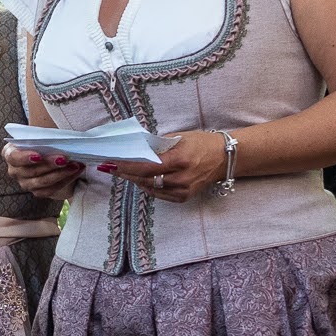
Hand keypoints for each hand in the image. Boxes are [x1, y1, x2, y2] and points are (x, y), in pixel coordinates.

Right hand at [3, 143, 84, 199]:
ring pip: (41, 182)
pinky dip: (64, 181)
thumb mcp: (39, 137)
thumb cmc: (42, 142)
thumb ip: (43, 138)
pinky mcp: (36, 192)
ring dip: (60, 173)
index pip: (13, 157)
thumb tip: (59, 141)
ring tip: (75, 165)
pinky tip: (75, 172)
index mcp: (10, 153)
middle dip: (50, 164)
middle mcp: (14, 170)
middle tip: (65, 158)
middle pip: (30, 171)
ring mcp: (24, 183)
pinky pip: (49, 190)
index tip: (39, 155)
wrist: (49, 154)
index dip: (25, 157)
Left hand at [105, 130, 226, 202]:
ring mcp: (183, 190)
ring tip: (123, 172)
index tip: (112, 162)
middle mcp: (182, 178)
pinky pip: (160, 194)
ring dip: (135, 179)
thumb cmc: (202, 143)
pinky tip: (141, 179)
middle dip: (126, 173)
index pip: (146, 166)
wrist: (225, 158)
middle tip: (111, 167)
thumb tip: (135, 149)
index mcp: (180, 160)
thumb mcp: (179, 138)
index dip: (127, 166)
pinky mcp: (184, 197)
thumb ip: (157, 146)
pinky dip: (148, 187)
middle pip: (145, 179)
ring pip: (151, 188)